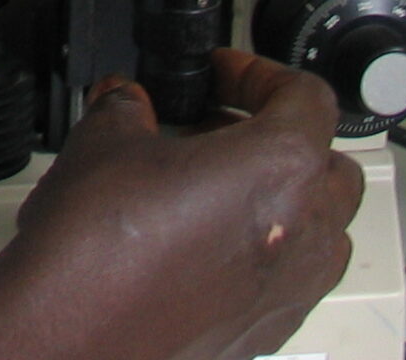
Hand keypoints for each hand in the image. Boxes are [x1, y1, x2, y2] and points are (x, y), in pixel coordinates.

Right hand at [0, 49, 363, 359]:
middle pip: (330, 165)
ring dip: (284, 199)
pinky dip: (265, 252)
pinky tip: (203, 243)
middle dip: (283, 138)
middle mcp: (304, 232)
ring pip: (322, 229)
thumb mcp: (105, 136)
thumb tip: (128, 101)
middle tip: (223, 127)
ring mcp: (291, 289)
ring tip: (216, 186)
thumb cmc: (98, 250)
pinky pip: (292, 278)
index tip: (223, 74)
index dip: (259, 73)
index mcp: (280, 169)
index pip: (306, 97)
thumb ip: (129, 104)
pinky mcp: (267, 331)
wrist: (74, 333)